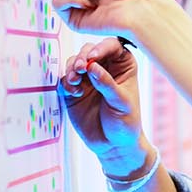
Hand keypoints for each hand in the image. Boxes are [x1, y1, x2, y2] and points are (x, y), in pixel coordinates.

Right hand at [59, 38, 149, 175]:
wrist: (113, 145)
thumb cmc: (126, 122)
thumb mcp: (121, 102)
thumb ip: (106, 83)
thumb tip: (92, 66)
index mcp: (123, 66)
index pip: (112, 46)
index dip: (102, 47)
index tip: (93, 57)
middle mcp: (104, 68)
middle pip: (89, 50)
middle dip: (83, 56)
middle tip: (81, 68)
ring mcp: (88, 79)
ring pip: (75, 62)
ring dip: (72, 68)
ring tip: (76, 80)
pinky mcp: (74, 91)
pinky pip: (65, 79)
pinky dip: (67, 82)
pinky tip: (74, 92)